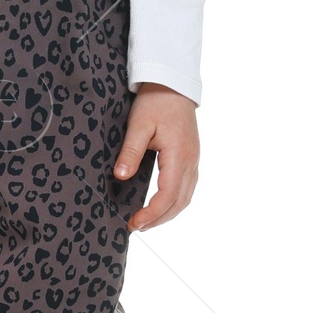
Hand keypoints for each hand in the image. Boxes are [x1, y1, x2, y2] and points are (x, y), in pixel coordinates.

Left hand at [113, 83, 198, 231]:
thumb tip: (120, 177)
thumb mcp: (138, 125)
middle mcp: (191, 162)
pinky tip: (161, 205)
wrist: (172, 85)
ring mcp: (193, 160)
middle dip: (159, 219)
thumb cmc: (155, 102)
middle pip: (179, 202)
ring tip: (146, 222)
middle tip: (136, 227)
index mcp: (179, 155)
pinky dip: (174, 202)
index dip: (152, 214)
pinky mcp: (191, 157)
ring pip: (185, 197)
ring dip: (167, 213)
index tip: (134, 223)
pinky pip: (187, 188)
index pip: (168, 195)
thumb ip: (131, 152)